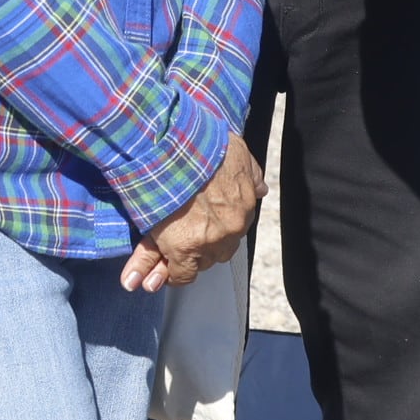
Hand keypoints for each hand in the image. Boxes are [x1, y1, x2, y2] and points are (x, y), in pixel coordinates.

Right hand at [122, 139, 262, 291]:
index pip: (234, 226)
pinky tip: (158, 275)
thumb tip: (261, 189)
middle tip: (184, 243)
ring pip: (200, 262)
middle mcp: (232, 226)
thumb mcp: (236, 151)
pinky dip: (171, 275)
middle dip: (204, 248)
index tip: (204, 226)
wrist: (174, 148)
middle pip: (220, 249)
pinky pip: (181, 274)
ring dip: (185, 262)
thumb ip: (250, 173)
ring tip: (163, 265)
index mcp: (245, 203)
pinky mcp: (183, 249)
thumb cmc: (200, 144)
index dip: (216, 228)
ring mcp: (209, 240)